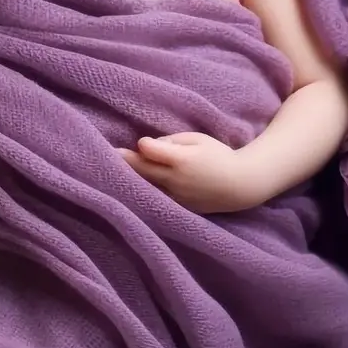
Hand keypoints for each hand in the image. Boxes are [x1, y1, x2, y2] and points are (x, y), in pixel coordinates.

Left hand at [118, 132, 257, 213]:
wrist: (240, 185)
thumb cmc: (219, 156)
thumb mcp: (198, 140)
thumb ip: (173, 141)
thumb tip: (148, 146)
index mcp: (182, 160)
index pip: (152, 152)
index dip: (141, 146)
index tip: (133, 144)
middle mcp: (176, 180)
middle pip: (143, 171)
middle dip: (125, 163)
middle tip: (107, 156)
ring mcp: (176, 197)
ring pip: (147, 188)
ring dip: (131, 181)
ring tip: (112, 174)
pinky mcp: (179, 208)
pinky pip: (156, 198)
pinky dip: (145, 192)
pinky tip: (132, 188)